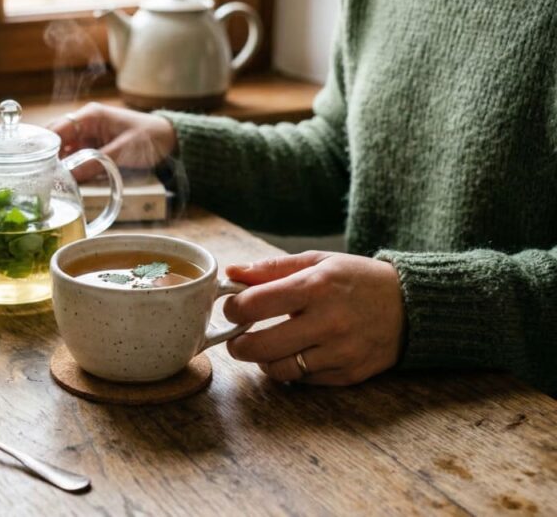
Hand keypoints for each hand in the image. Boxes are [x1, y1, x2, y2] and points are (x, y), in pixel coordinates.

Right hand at [48, 102, 176, 180]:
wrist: (168, 139)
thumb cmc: (148, 137)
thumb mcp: (123, 151)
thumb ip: (96, 163)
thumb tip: (70, 176)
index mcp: (91, 115)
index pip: (58, 128)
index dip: (45, 146)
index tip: (38, 165)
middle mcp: (85, 123)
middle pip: (56, 139)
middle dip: (48, 156)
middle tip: (41, 177)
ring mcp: (88, 136)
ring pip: (63, 150)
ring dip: (59, 164)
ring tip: (51, 182)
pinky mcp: (92, 147)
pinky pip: (75, 157)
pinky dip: (70, 168)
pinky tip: (65, 180)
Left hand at [223, 251, 404, 385]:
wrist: (411, 306)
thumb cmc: (357, 280)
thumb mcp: (318, 262)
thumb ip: (271, 269)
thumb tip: (231, 273)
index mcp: (316, 287)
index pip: (254, 305)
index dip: (233, 309)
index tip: (233, 308)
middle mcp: (328, 322)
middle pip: (259, 346)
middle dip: (237, 344)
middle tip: (237, 338)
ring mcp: (339, 352)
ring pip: (278, 370)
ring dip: (262, 360)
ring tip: (265, 347)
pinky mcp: (348, 374)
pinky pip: (303, 380)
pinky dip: (291, 370)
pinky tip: (295, 354)